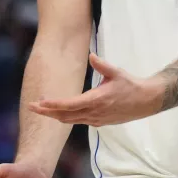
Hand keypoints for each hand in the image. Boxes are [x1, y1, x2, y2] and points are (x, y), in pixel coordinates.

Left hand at [29, 53, 161, 126]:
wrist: (146, 101)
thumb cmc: (132, 85)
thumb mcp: (117, 73)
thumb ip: (102, 65)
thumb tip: (91, 55)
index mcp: (96, 100)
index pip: (68, 104)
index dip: (52, 104)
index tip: (39, 102)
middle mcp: (94, 112)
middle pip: (64, 115)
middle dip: (46, 112)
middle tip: (31, 106)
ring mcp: (96, 119)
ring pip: (70, 120)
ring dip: (55, 116)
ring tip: (42, 110)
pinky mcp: (100, 122)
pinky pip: (79, 121)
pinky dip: (67, 118)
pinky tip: (61, 114)